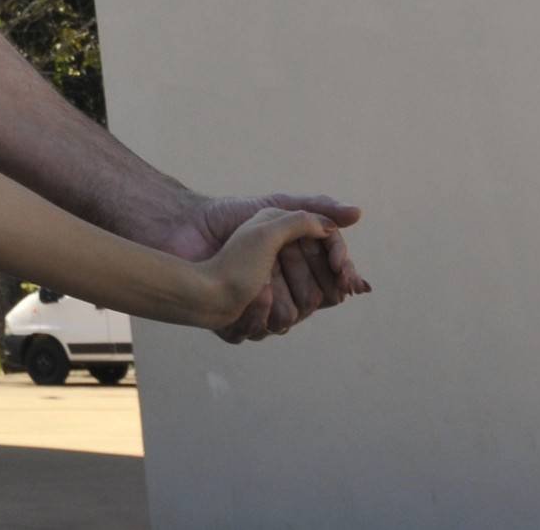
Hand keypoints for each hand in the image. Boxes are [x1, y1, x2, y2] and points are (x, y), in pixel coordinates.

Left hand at [165, 196, 372, 337]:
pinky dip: (252, 314)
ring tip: (257, 284)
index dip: (341, 277)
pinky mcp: (238, 320)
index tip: (345, 277)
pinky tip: (245, 298)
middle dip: (301, 285)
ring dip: (276, 300)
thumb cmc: (226, 219)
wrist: (181, 233)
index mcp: (296, 262)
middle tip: (280, 268)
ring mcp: (262, 304)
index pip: (334, 279)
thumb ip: (313, 211)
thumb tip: (357, 213)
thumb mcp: (273, 208)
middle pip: (314, 301)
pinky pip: (257, 331)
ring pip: (289, 319)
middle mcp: (284, 285)